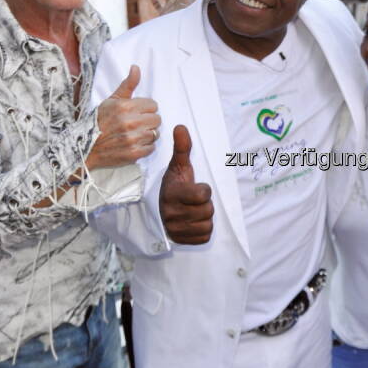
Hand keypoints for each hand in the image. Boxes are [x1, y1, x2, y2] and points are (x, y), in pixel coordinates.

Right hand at [87, 66, 159, 168]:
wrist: (84, 148)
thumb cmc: (98, 122)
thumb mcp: (111, 100)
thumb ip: (128, 85)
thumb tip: (136, 67)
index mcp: (125, 106)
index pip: (153, 105)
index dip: (146, 109)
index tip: (137, 113)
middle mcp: (130, 122)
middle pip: (157, 119)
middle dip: (148, 121)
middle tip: (136, 124)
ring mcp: (132, 138)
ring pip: (155, 133)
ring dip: (147, 134)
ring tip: (134, 135)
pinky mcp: (134, 153)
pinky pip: (151, 147)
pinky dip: (145, 147)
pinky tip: (134, 144)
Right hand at [159, 125, 213, 244]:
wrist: (160, 209)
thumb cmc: (174, 186)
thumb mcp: (178, 166)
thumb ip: (182, 148)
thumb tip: (181, 126)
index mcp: (172, 195)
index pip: (203, 195)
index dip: (204, 190)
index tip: (196, 186)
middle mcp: (171, 214)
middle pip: (208, 210)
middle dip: (205, 204)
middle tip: (194, 201)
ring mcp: (175, 230)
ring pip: (207, 225)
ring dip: (204, 217)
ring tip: (193, 211)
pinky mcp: (181, 241)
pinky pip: (205, 237)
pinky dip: (202, 230)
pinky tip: (193, 222)